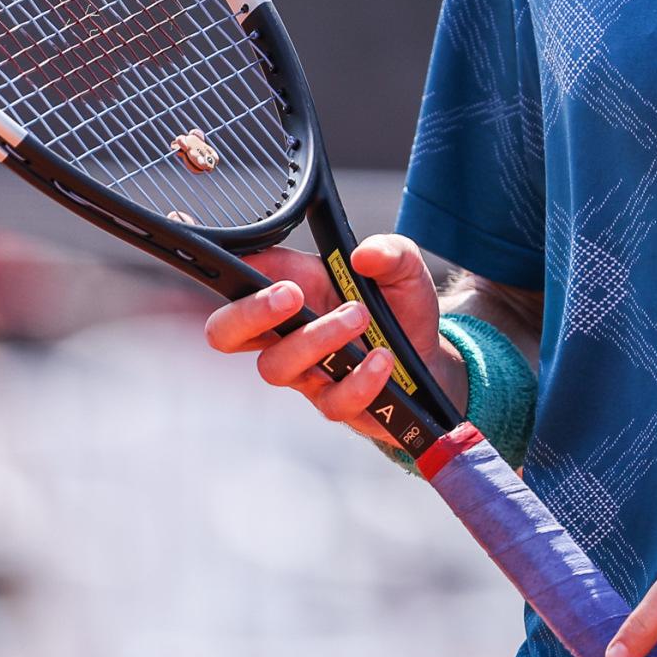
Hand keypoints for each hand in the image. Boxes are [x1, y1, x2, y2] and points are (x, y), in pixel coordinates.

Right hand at [198, 233, 461, 449]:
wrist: (431, 358)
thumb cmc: (400, 307)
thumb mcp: (403, 267)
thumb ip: (389, 252)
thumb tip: (365, 255)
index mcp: (292, 290)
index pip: (239, 281)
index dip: (232, 273)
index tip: (257, 264)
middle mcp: (288, 333)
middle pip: (225, 333)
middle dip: (247, 314)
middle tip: (288, 296)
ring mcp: (307, 373)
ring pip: (276, 367)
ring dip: (317, 339)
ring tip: (359, 316)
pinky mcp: (336, 404)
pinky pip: (332, 401)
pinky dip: (360, 378)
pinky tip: (382, 358)